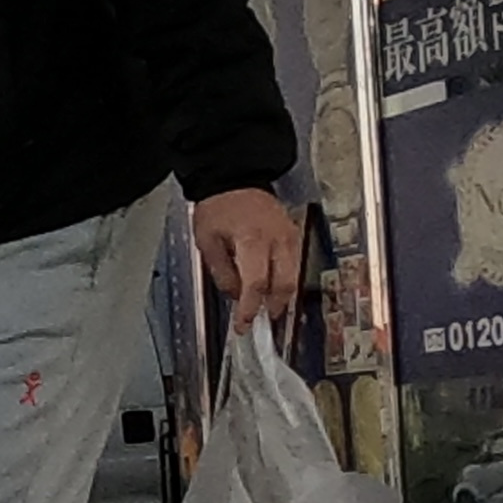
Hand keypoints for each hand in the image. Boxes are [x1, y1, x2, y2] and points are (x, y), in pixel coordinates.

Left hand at [192, 186, 300, 335]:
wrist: (234, 177)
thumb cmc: (217, 206)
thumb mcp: (207, 241)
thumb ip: (222, 272)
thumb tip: (235, 296)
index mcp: (252, 240)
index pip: (256, 284)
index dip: (250, 308)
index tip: (243, 324)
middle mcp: (277, 239)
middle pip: (283, 284)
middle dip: (272, 306)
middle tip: (259, 321)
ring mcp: (289, 236)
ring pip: (294, 276)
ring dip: (282, 296)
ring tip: (267, 308)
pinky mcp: (293, 233)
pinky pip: (295, 263)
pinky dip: (286, 280)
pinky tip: (274, 288)